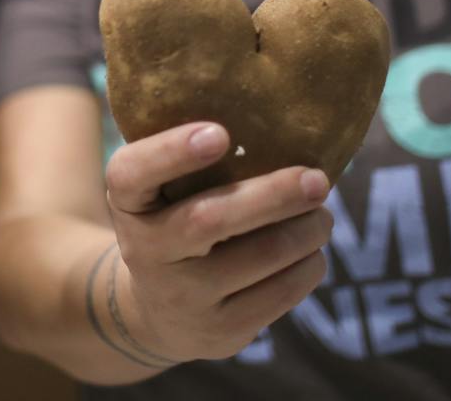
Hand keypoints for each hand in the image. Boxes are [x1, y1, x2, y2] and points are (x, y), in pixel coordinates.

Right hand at [101, 122, 331, 365]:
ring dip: (306, 230)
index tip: (219, 132)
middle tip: (317, 178)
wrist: (157, 312)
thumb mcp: (160, 191)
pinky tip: (312, 250)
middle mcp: (145, 252)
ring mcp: (183, 298)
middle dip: (273, 195)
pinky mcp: (221, 333)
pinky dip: (308, 266)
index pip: (133, 173)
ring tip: (322, 213)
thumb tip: (272, 117)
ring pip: (261, 256)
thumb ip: (190, 158)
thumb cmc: (173, 222)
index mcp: (128, 203)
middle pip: (210, 219)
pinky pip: (280, 295)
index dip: (172, 152)